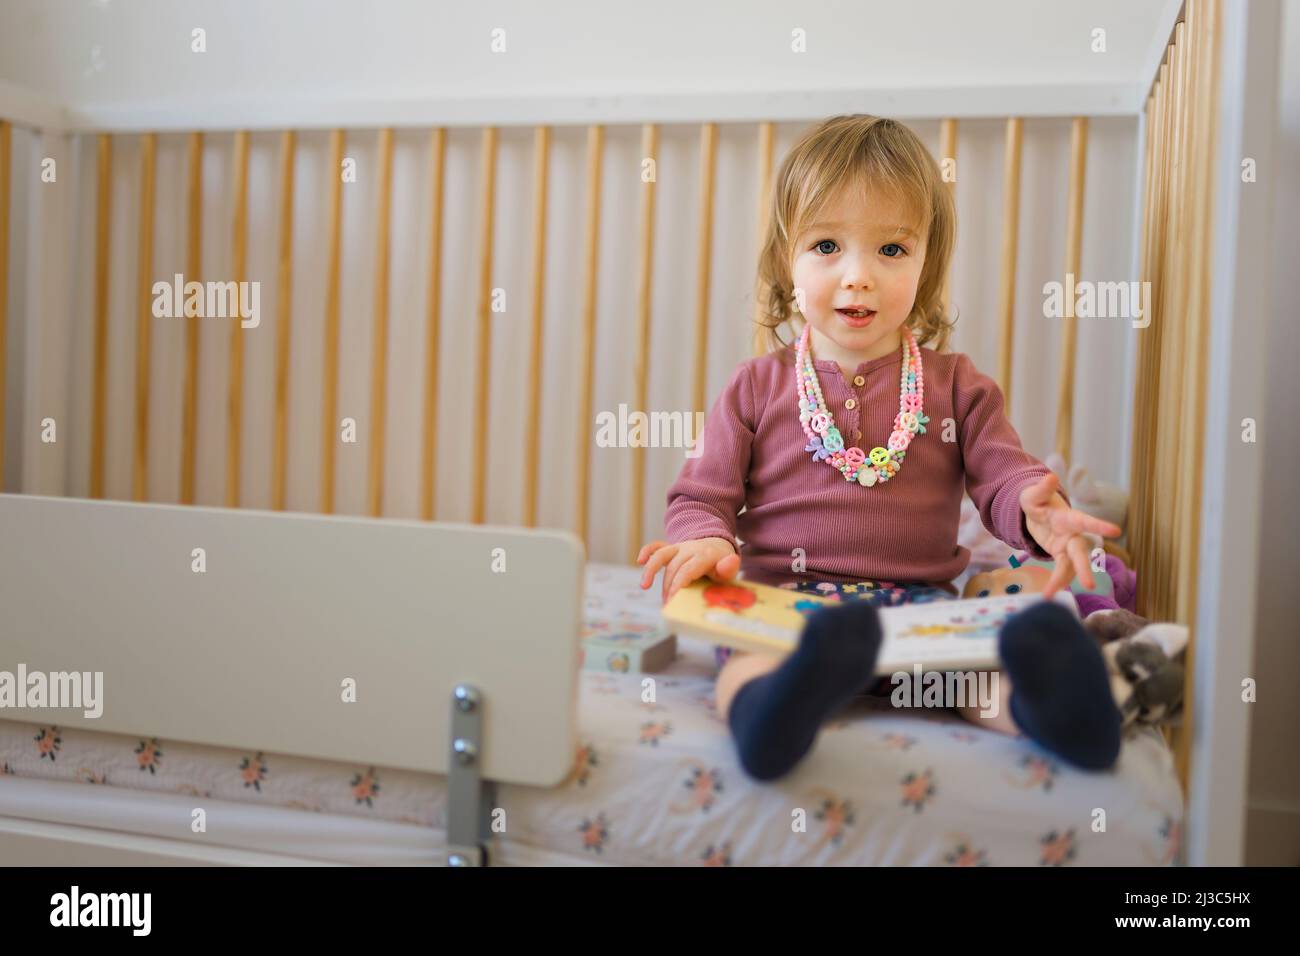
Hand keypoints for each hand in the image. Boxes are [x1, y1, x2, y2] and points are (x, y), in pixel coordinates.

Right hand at [637, 537, 739, 603]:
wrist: (718, 546)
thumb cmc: (723, 564)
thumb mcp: (730, 568)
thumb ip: (729, 567)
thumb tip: (730, 562)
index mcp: (704, 555)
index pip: (687, 570)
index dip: (678, 584)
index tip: (672, 599)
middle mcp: (689, 548)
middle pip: (673, 568)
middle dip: (668, 587)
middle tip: (668, 604)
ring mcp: (679, 547)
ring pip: (661, 555)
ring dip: (650, 570)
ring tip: (644, 586)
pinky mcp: (671, 548)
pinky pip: (657, 546)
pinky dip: (647, 551)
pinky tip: (640, 560)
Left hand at [1020, 472, 1123, 598]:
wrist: (1036, 513)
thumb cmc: (1038, 501)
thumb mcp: (1033, 495)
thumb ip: (1042, 489)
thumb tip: (1050, 476)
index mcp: (1068, 518)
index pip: (1085, 521)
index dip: (1099, 526)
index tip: (1116, 531)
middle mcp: (1072, 534)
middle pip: (1080, 552)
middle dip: (1084, 567)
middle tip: (1090, 585)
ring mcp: (1067, 547)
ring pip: (1071, 566)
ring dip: (1064, 580)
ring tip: (1051, 594)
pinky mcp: (1061, 556)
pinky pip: (1062, 572)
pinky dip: (1056, 582)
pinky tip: (1048, 594)